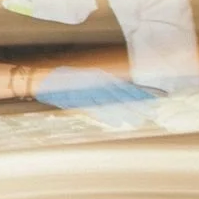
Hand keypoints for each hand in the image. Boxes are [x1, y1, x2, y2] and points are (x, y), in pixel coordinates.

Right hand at [34, 67, 156, 110]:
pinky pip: (94, 108)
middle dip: (136, 104)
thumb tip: (124, 97)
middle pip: (120, 94)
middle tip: (152, 113)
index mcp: (99, 75)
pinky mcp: (76, 98)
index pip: (123, 85)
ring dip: (124, 112)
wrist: (43, 78)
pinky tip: (116, 123)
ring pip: (109, 101)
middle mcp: (95, 81)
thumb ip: (104, 87)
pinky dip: (106, 116)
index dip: (139, 94)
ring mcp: (86, 89)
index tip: (154, 101)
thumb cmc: (67, 80)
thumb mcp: (88, 79)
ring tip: (137, 121)